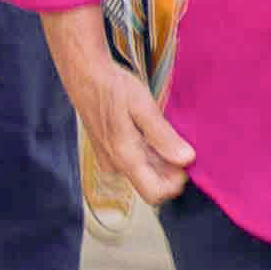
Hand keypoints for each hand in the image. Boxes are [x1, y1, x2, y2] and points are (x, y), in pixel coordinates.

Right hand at [48, 19, 195, 203]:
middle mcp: (115, 164)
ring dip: (159, 158)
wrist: (85, 75)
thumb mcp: (143, 108)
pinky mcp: (109, 151)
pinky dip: (147, 151)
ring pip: (144, 171)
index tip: (184, 160)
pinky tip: (149, 130)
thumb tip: (185, 159)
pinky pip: (134, 160)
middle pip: (151, 182)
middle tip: (177, 140)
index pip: (155, 194)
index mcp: (124, 157)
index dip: (175, 183)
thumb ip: (163, 136)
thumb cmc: (112, 88)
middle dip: (169, 169)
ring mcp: (110, 159)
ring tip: (162, 130)